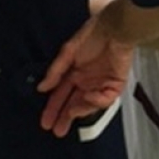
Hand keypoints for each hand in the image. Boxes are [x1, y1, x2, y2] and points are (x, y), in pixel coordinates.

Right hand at [38, 16, 133, 137]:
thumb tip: (41, 87)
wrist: (115, 28)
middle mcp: (87, 81)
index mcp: (75, 73)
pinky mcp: (116, 84)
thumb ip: (56, 71)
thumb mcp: (69, 53)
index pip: (61, 95)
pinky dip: (96, 100)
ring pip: (89, 104)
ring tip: (70, 113)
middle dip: (65, 117)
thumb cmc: (92, 35)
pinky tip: (88, 96)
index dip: (53, 108)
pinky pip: (105, 98)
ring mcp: (101, 84)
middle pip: (74, 103)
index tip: (45, 122)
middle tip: (56, 130)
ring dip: (80, 110)